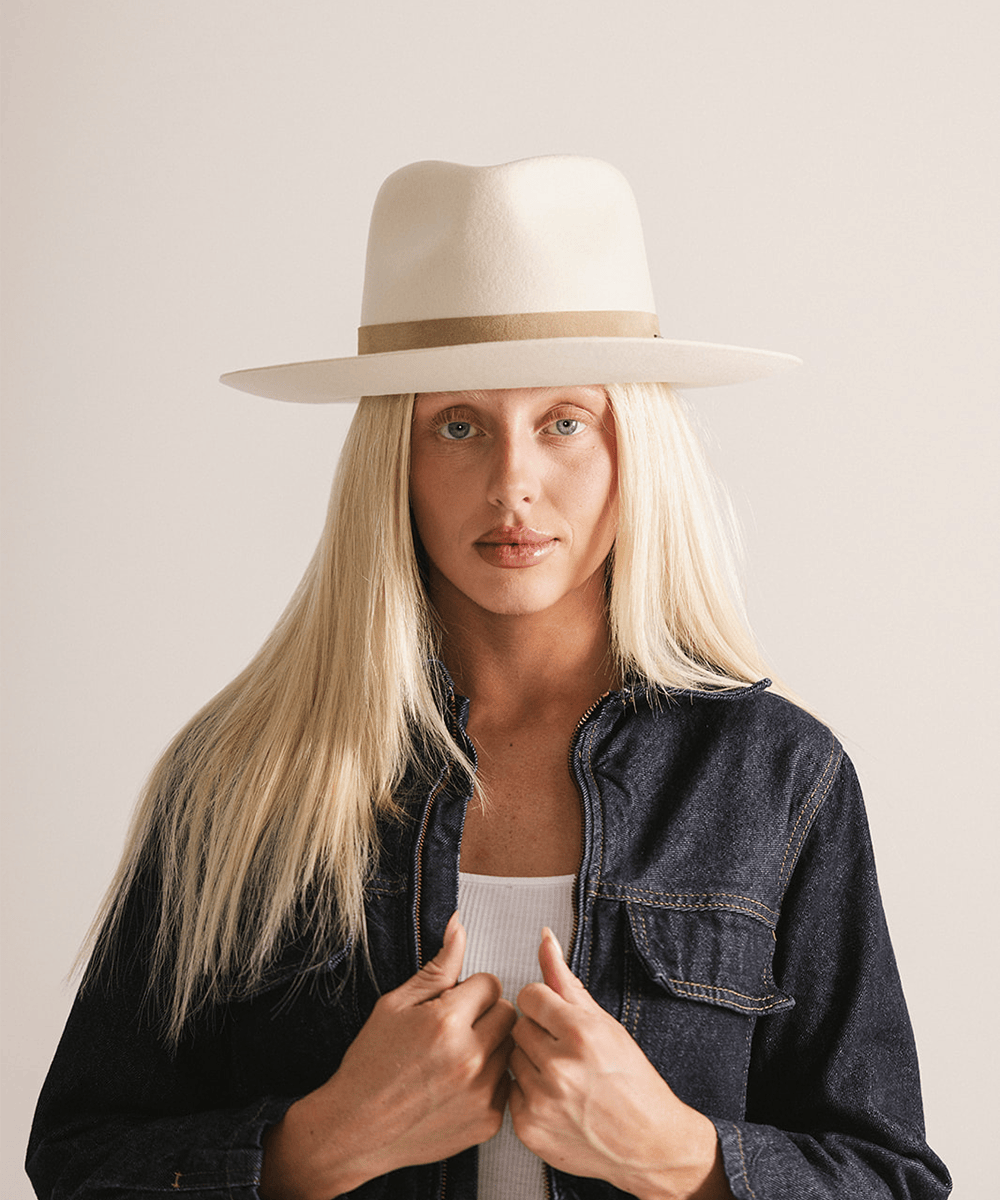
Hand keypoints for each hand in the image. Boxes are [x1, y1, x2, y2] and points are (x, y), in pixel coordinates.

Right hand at [260, 913, 516, 1199]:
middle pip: (507, 1013)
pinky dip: (490, 1080)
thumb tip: (459, 924)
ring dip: (491, 1047)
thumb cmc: (372, 1061)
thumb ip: (438, 966)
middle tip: (456, 1029)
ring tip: (456, 1057)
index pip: (490, 983)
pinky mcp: (488, 1121)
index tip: (451, 1005)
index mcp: (446, 1021)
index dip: (469, 990)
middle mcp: (470, 1057)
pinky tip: (459, 1085)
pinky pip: (506, 1083)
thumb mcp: (397, 1004)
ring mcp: (481, 1093)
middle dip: (485, 1014)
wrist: (356, 1128)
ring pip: (510, 1048)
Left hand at [508, 929, 731, 1199]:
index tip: (558, 1020)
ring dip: (530, 1062)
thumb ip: (565, 980)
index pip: (530, 995)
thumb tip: (544, 937)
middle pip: (519, 1026)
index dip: (544, 1006)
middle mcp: (560, 1066)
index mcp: (580, 1033)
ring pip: (512, 1058)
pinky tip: (554, 1099)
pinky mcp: (529, 1128)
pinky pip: (510, 1092)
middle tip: (563, 1051)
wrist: (648, 1143)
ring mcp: (543, 1100)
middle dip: (538, 1034)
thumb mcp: (604, 1022)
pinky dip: (527, 1093)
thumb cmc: (630, 1078)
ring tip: (560, 1076)